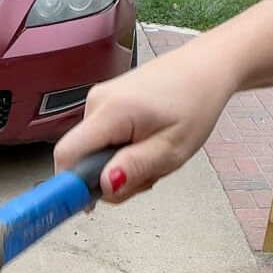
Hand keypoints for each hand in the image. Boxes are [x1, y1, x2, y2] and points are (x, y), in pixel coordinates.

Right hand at [54, 36, 238, 203]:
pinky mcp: (104, 104)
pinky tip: (146, 143)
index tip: (88, 204)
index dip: (71, 185)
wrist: (205, 68)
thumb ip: (136, 168)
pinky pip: (100, 141)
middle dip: (109, 179)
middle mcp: (97, 102)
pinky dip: (122, 151)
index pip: (67, 155)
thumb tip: (104, 186)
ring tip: (152, 154)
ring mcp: (98, 101)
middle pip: (80, 159)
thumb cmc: (195, 102)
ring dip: (120, 166)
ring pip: (92, 154)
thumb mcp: (172, 149)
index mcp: (111, 111)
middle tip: (147, 174)